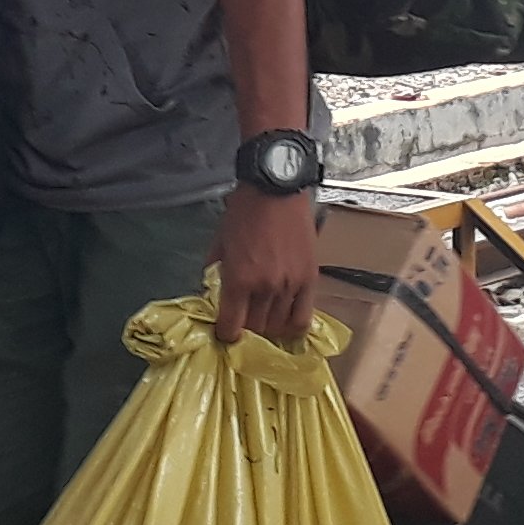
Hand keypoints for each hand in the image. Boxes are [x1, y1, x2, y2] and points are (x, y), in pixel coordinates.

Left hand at [211, 184, 315, 343]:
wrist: (275, 188)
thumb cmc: (243, 211)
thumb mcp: (219, 242)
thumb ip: (215, 271)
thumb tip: (213, 293)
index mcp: (239, 279)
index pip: (231, 328)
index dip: (226, 336)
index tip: (225, 333)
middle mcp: (265, 288)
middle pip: (256, 329)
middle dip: (247, 330)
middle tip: (243, 322)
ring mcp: (290, 285)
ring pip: (279, 326)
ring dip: (269, 327)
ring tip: (264, 319)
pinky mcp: (310, 279)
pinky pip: (304, 316)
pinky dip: (293, 326)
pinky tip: (286, 323)